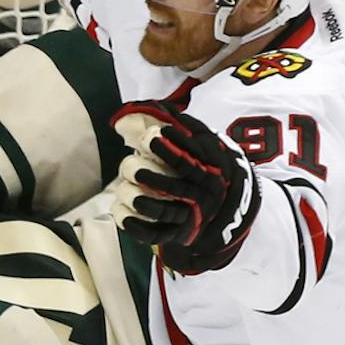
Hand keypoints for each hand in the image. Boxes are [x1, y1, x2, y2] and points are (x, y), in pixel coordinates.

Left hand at [110, 102, 258, 271]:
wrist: (224, 202)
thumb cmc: (205, 162)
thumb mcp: (202, 140)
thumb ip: (181, 125)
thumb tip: (149, 109)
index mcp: (208, 171)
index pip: (188, 161)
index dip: (169, 148)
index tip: (151, 134)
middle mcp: (201, 196)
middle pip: (175, 189)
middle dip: (151, 177)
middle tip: (131, 166)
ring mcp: (189, 216)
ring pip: (165, 213)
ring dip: (143, 203)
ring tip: (125, 191)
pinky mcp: (176, 232)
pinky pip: (156, 235)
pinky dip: (137, 227)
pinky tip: (121, 214)